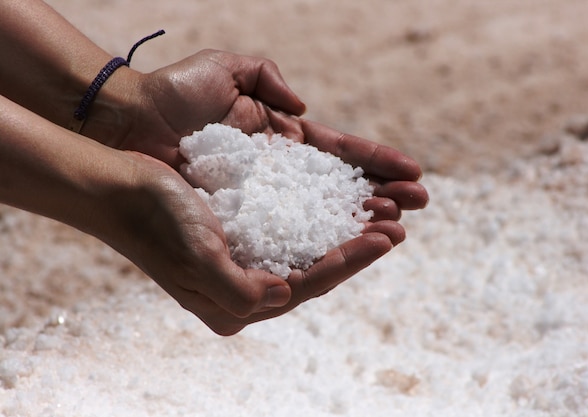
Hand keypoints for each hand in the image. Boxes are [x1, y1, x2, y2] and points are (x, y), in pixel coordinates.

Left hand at [110, 49, 427, 215]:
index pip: (339, 155)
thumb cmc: (175, 94)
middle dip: (381, 196)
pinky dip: (318, 243)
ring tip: (396, 229)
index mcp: (283, 141)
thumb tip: (303, 110)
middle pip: (340, 190)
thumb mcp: (228, 71)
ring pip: (321, 218)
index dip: (376, 163)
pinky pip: (285, 236)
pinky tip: (348, 249)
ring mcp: (262, 203)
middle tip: (418, 204)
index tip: (414, 172)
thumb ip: (268, 78)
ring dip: (361, 224)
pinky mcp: (241, 224)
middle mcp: (279, 177)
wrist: (131, 124)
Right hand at [113, 152, 420, 335]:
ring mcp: (246, 263)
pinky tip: (342, 205)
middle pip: (316, 270)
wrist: (119, 189)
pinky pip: (293, 230)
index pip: (308, 285)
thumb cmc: (153, 221)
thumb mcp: (194, 258)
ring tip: (382, 214)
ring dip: (345, 233)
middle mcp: (245, 289)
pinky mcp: (244, 237)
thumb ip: (239, 290)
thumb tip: (285, 293)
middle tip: (399, 226)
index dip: (350, 262)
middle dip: (358, 248)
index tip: (387, 238)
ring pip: (310, 250)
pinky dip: (321, 218)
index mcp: (236, 304)